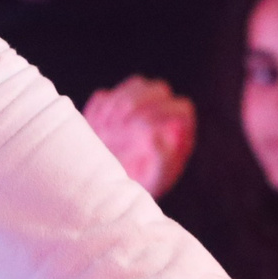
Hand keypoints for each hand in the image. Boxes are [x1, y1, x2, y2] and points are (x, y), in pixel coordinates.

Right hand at [85, 76, 198, 198]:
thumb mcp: (156, 180)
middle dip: (138, 102)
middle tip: (121, 125)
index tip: (143, 128)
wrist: (108, 193)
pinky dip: (99, 110)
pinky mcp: (110, 108)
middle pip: (159, 89)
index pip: (181, 108)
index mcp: (179, 131)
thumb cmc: (140, 187)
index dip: (165, 113)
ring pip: (135, 85)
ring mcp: (136, 108)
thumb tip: (159, 134)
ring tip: (107, 129)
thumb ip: (164, 159)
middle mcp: (161, 114)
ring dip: (119, 103)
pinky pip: (105, 96)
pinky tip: (96, 130)